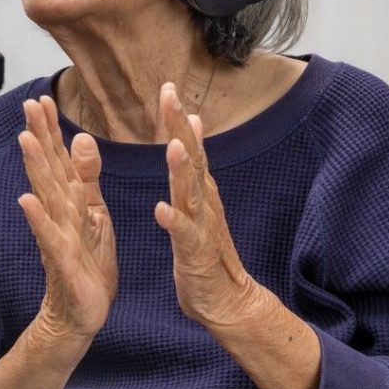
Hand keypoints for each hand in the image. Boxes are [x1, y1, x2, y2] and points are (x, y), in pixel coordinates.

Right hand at [18, 95, 117, 344]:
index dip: (50, 129)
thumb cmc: (86, 263)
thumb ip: (86, 176)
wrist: (81, 313)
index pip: (58, 157)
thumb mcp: (94, 213)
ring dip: (35, 167)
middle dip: (39, 136)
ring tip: (25, 139)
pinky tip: (25, 200)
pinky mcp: (62, 260)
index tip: (41, 98)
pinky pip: (49, 236)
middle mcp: (58, 212)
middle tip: (29, 105)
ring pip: (46, 195)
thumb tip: (82, 137)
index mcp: (69, 200)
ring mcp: (57, 235)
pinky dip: (38, 218)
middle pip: (47, 168)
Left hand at [155, 83, 256, 326]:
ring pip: (191, 193)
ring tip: (173, 147)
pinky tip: (161, 209)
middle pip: (192, 158)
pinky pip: (184, 236)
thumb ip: (194, 163)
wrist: (227, 301)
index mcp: (199, 189)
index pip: (188, 145)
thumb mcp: (199, 200)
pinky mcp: (195, 254)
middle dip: (179, 127)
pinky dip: (174, 221)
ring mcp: (202, 226)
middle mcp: (204, 202)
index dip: (178, 117)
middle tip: (169, 97)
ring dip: (182, 170)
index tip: (167, 87)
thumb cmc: (206, 249)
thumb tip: (194, 122)